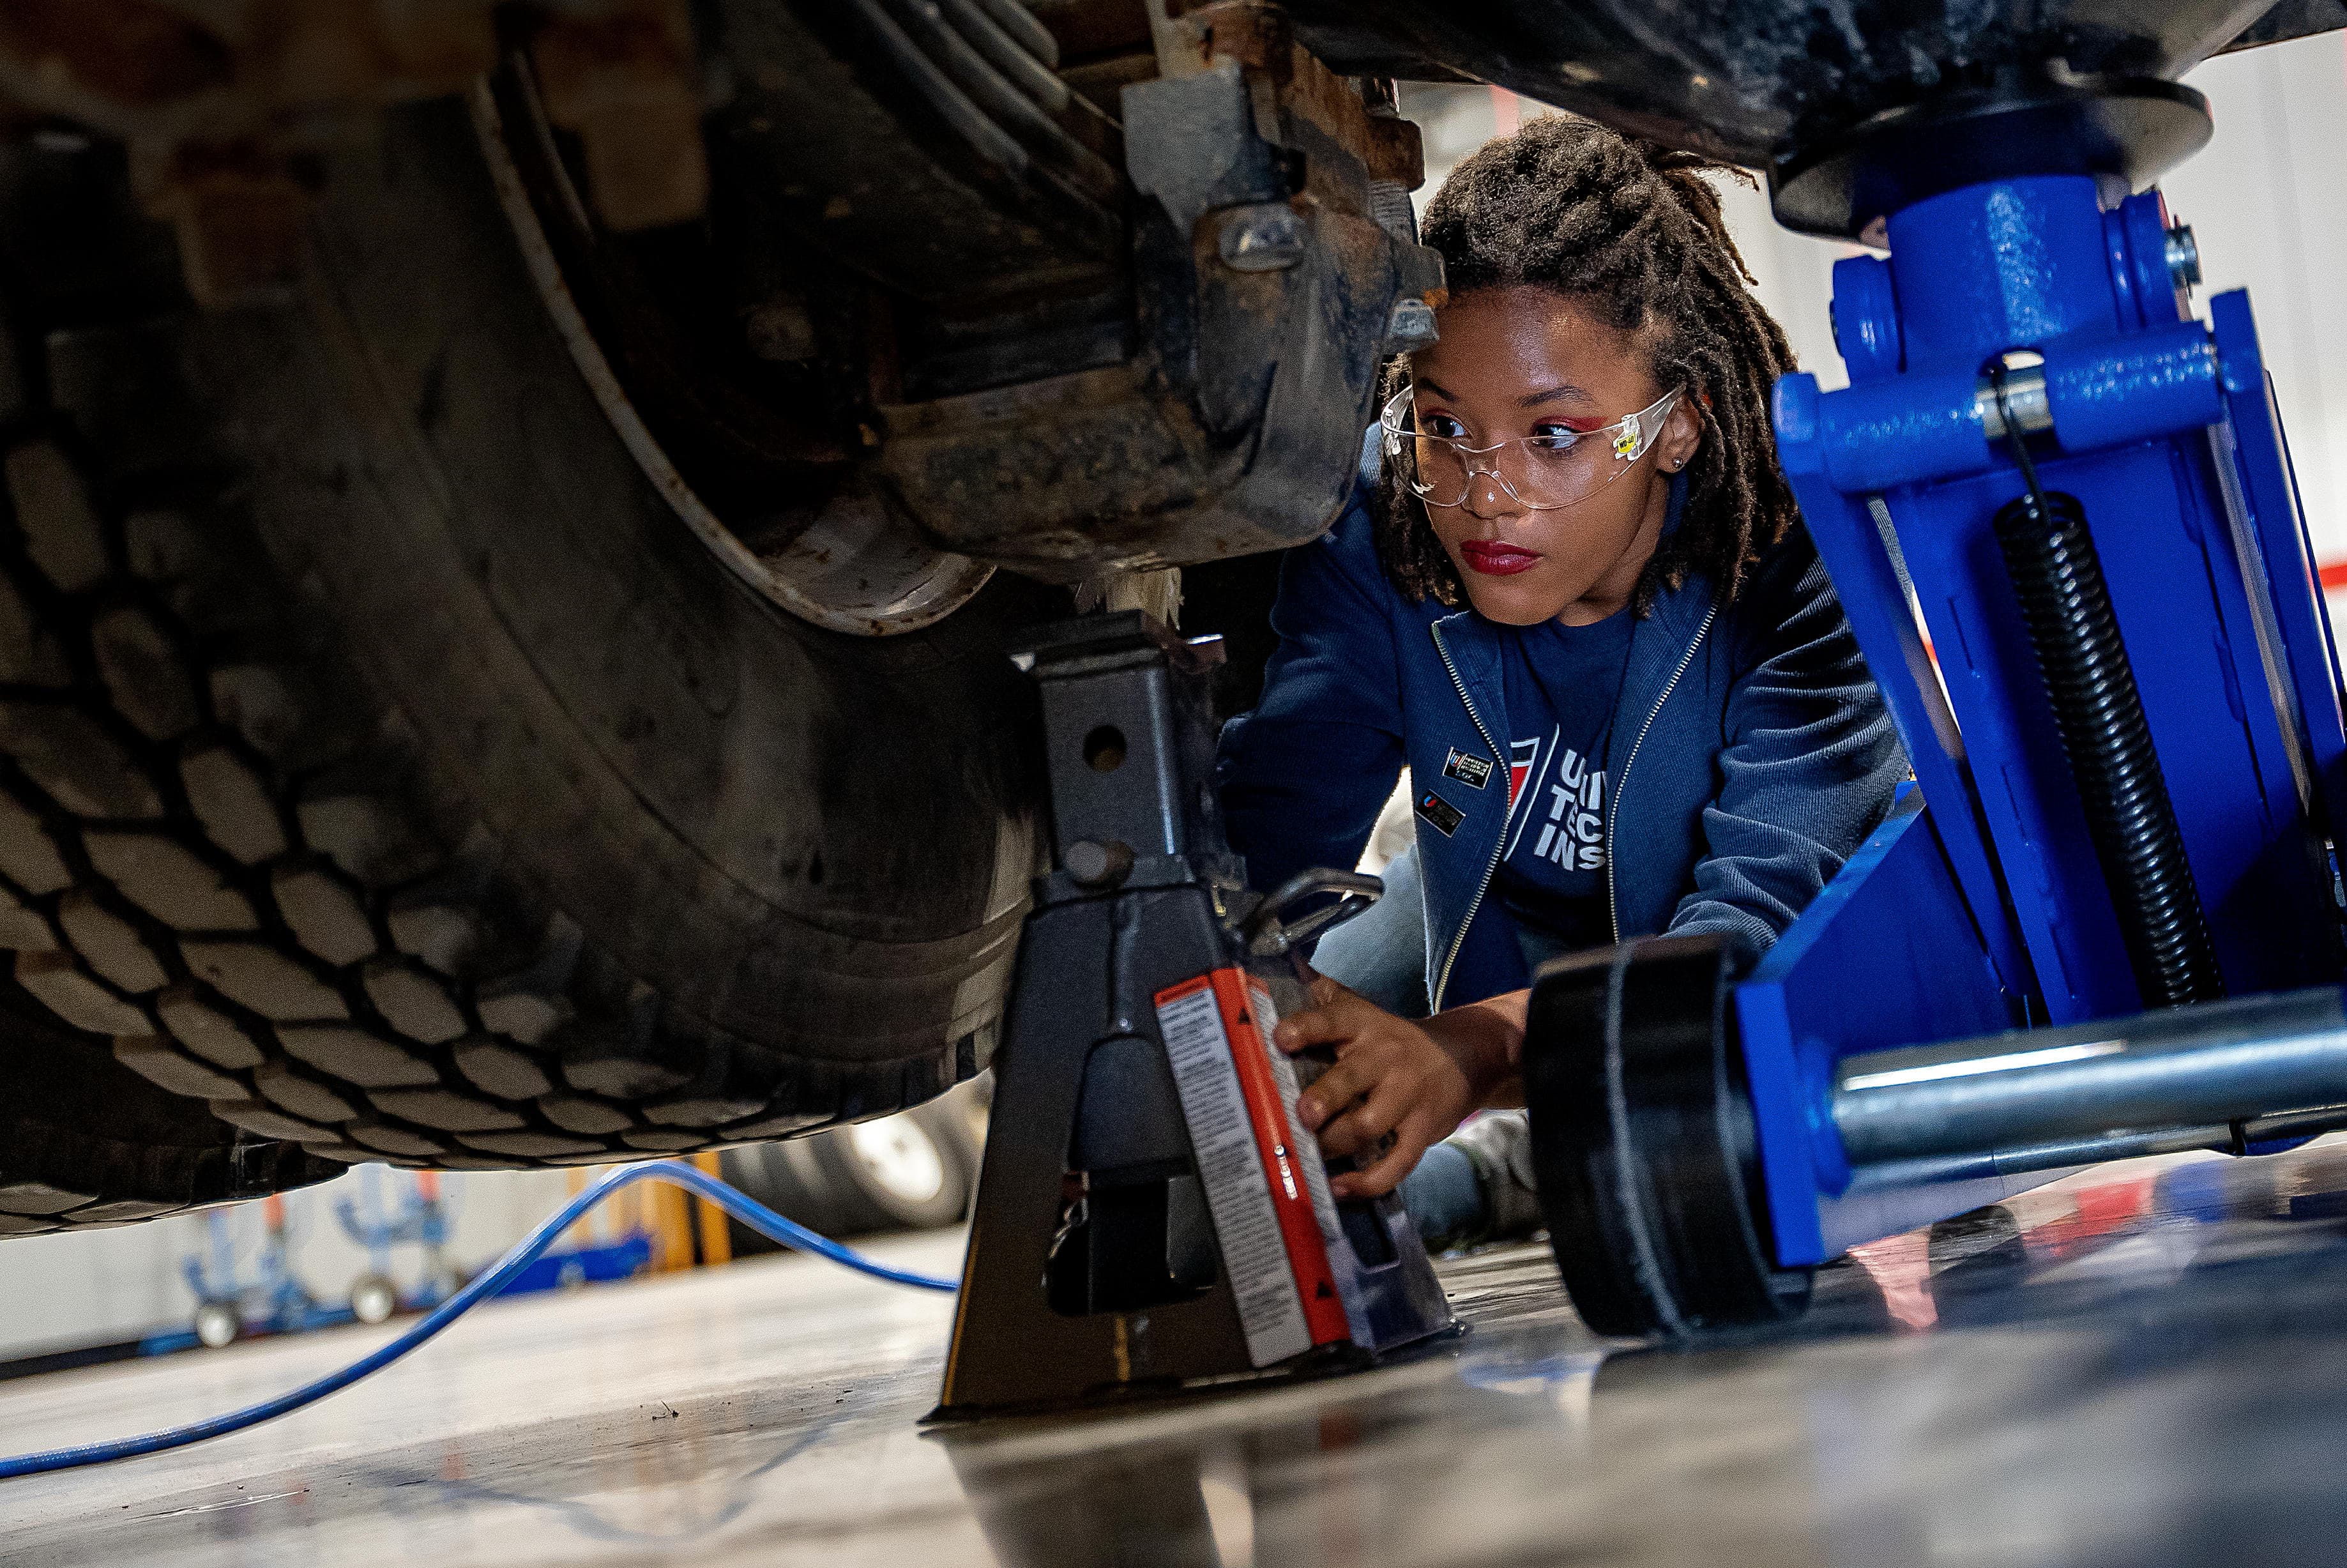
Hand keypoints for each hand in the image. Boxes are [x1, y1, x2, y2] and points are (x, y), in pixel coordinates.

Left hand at [1272, 974, 1496, 1198]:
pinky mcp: (1422, 1130)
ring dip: (1334, 1144)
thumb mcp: (1365, 1015)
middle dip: (1325, 1098)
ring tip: (1310, 1154)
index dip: (1306, 1029)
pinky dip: (1367, 1182)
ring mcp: (1406, 1096)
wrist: (1463, 1057)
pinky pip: (1397, 1163)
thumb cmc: (1394, 1042)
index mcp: (1364, 1026)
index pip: (1332, 1021)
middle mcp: (1385, 1058)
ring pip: (1368, 1125)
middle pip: (1351, 1078)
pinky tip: (1339, 1187)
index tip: (1281, 1039)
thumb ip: (1325, 1006)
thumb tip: (1272, 994)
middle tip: (1303, 1115)